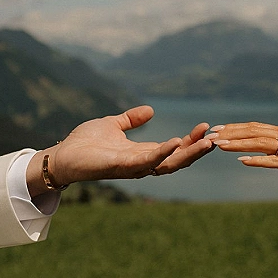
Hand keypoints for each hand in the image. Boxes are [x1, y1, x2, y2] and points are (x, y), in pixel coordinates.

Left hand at [27, 106, 214, 195]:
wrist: (62, 156)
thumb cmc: (85, 144)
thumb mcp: (113, 125)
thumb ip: (131, 119)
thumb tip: (151, 110)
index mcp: (142, 153)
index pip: (174, 150)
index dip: (191, 141)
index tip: (205, 127)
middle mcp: (142, 164)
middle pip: (177, 160)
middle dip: (197, 150)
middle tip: (215, 137)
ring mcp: (133, 167)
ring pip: (168, 164)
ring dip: (188, 153)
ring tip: (206, 142)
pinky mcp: (122, 166)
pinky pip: (147, 162)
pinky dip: (163, 152)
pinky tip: (177, 141)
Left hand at [213, 122, 277, 177]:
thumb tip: (275, 152)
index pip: (255, 127)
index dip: (234, 128)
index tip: (217, 129)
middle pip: (252, 132)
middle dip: (229, 134)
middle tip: (208, 134)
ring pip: (260, 143)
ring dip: (237, 143)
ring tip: (218, 145)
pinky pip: (275, 161)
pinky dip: (258, 160)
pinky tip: (243, 160)